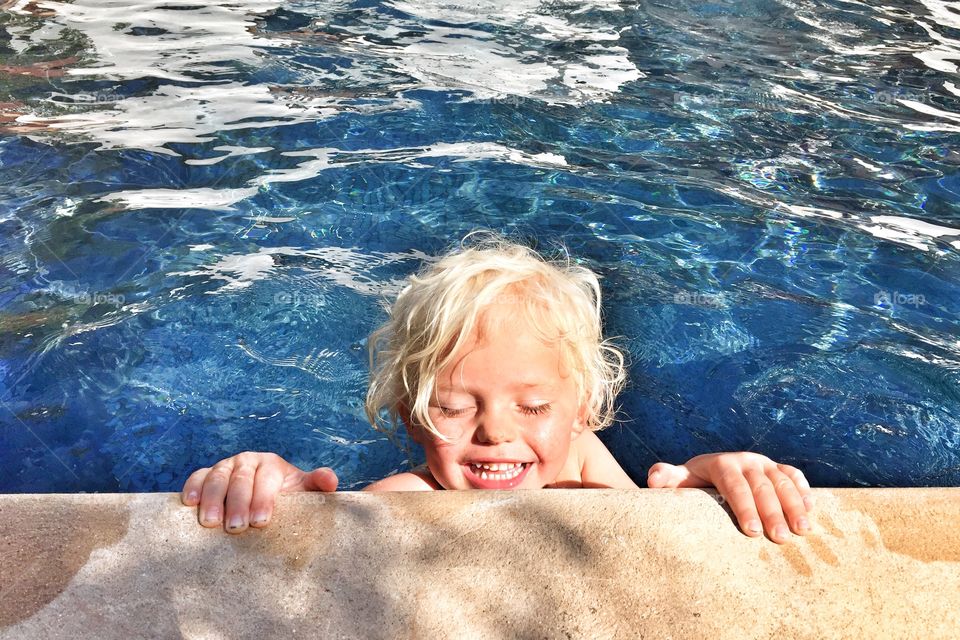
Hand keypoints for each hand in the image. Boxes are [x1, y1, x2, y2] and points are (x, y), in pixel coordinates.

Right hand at [180, 451, 337, 532]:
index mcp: (270, 464)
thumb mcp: (301, 490)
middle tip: (236, 528)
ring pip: (216, 477)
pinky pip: (197, 477)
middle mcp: (246, 461)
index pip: (266, 478)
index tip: (261, 522)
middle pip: (240, 479)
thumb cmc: (284, 495)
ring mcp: (224, 466)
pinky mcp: (206, 475)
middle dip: (238, 504)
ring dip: (213, 499)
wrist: (263, 493)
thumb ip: (316, 484)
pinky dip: (192, 488)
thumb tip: (330, 481)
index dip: (263, 498)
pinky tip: (189, 504)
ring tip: (211, 523)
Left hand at [646, 452, 812, 543]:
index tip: (752, 532)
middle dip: (772, 512)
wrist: (711, 468)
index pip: (734, 486)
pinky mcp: (777, 467)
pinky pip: (794, 475)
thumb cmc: (694, 482)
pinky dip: (803, 490)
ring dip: (794, 504)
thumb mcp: (680, 480)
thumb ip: (668, 478)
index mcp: (721, 464)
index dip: (744, 507)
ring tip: (803, 530)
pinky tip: (811, 509)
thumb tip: (654, 478)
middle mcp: (745, 460)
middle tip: (781, 538)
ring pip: (782, 481)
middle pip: (762, 486)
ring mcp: (764, 463)